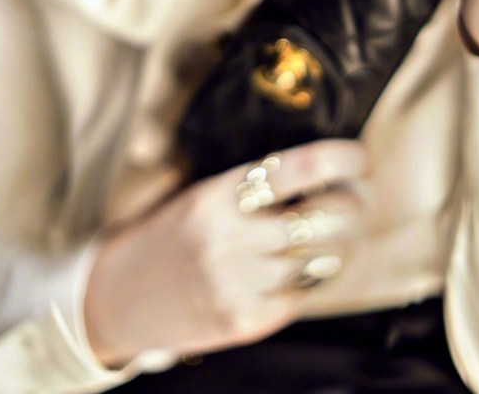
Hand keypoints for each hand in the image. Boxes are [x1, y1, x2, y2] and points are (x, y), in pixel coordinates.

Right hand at [84, 139, 368, 366]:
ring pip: (319, 259)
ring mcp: (238, 283)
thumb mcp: (197, 193)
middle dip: (349, 204)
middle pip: (319, 216)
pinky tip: (313, 266)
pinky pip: (301, 296)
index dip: (337, 159)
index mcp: (218, 195)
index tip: (362, 156)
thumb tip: (313, 166)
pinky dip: (315, 278)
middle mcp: (230, 238)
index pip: (293, 168)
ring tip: (338, 233)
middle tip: (355, 197)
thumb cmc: (164, 235)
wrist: (116, 299)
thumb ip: (247, 183)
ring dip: (339, 244)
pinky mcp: (244, 321)